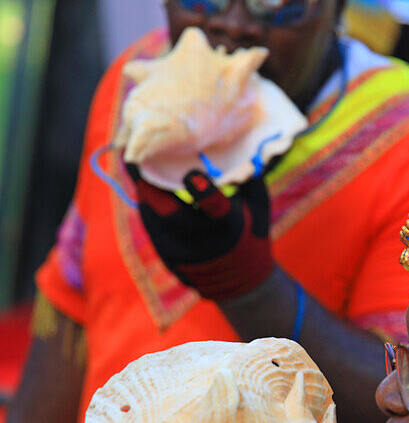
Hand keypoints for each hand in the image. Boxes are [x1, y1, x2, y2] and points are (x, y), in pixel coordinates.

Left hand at [127, 164, 272, 299]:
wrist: (242, 283)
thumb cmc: (252, 234)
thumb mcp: (257, 205)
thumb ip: (246, 175)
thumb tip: (240, 139)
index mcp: (230, 227)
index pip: (214, 208)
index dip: (202, 189)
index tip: (192, 173)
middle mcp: (203, 243)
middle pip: (169, 213)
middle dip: (152, 185)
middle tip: (140, 158)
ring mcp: (182, 253)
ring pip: (153, 218)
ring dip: (145, 193)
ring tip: (138, 167)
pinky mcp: (168, 258)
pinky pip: (152, 227)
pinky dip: (149, 207)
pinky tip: (145, 189)